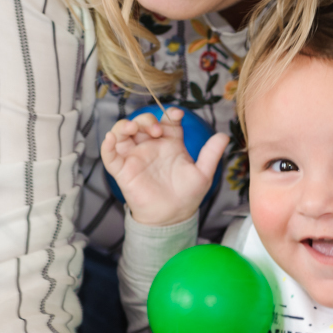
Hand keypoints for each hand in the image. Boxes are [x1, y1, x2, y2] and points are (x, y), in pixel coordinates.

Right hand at [101, 107, 228, 225]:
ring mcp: (135, 157)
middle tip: (156, 130)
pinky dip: (107, 145)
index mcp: (170, 144)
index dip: (169, 114)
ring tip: (132, 128)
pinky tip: (112, 138)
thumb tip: (224, 136)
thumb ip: (211, 153)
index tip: (176, 115)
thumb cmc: (187, 195)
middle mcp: (151, 147)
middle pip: (142, 122)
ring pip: (122, 133)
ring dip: (124, 126)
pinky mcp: (123, 171)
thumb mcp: (203, 173)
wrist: (173, 217)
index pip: (166, 122)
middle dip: (146, 120)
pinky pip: (110, 155)